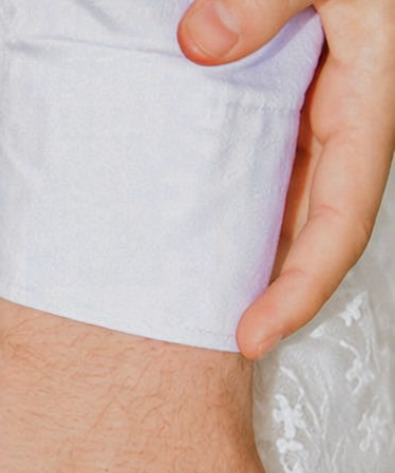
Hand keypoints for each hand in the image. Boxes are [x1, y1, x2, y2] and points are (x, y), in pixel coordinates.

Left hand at [178, 0, 394, 357]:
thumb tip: (199, 44)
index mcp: (370, 94)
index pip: (339, 219)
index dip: (298, 289)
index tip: (252, 335)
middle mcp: (345, 111)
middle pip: (310, 226)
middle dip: (270, 291)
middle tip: (213, 339)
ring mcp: (315, 106)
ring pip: (285, 200)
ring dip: (248, 254)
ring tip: (196, 300)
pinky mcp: (286, 91)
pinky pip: (261, 162)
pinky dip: (230, 201)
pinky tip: (191, 222)